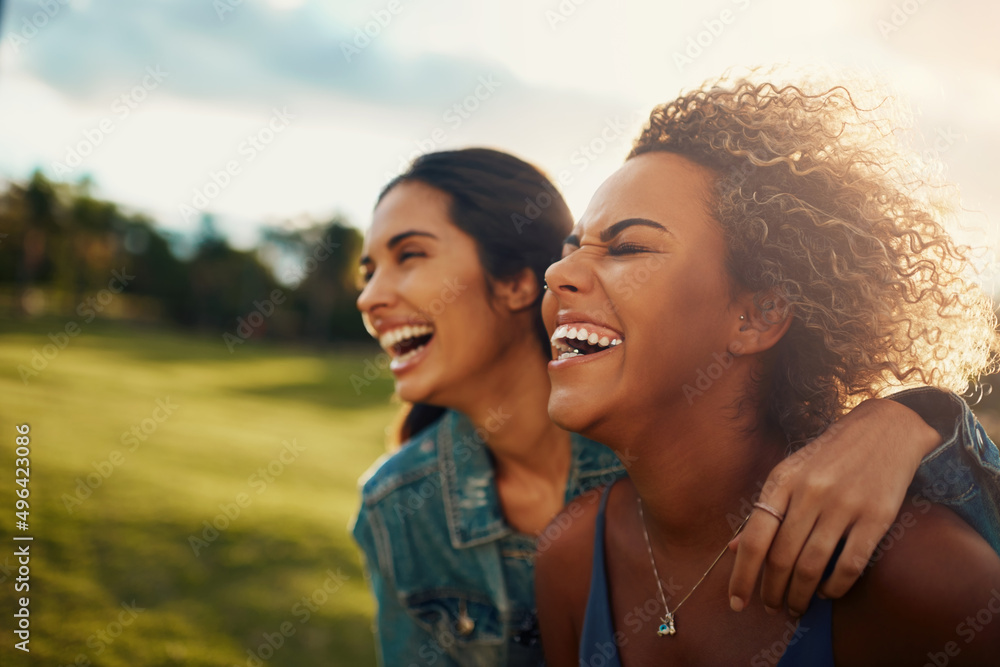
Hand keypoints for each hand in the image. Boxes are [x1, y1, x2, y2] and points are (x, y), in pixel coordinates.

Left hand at [727, 398, 941, 616]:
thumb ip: (764, 510)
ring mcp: (843, 505)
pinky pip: (850, 565)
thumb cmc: (829, 455)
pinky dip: (834, 587)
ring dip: (800, 595)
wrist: (884, 430)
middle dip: (772, 591)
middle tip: (771, 607)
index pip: (754, 537)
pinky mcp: (876, 517)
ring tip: (795, 607)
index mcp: (782, 481)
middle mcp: (809, 493)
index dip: (742, 575)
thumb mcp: (789, 472)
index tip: (736, 602)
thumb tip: (733, 548)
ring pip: (812, 565)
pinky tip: (826, 593)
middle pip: (781, 557)